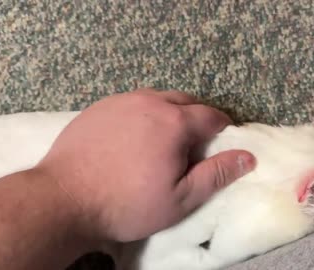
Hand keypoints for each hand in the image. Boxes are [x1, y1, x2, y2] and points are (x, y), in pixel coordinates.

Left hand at [34, 89, 254, 242]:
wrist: (64, 199)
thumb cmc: (127, 204)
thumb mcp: (180, 198)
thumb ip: (216, 174)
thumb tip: (248, 157)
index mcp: (174, 122)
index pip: (211, 116)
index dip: (222, 128)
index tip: (221, 140)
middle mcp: (150, 102)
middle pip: (185, 101)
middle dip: (197, 117)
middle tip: (195, 141)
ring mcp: (121, 101)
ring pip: (158, 98)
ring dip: (170, 112)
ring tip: (166, 137)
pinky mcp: (99, 107)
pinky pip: (132, 103)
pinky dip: (144, 113)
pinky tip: (135, 135)